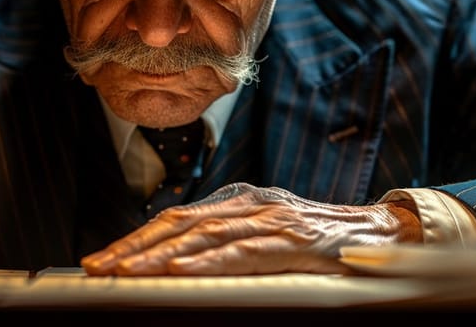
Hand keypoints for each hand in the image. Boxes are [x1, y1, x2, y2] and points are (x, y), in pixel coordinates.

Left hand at [81, 182, 421, 275]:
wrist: (378, 233)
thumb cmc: (319, 240)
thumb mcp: (266, 235)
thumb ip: (227, 243)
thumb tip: (177, 263)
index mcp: (237, 202)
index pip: (173, 220)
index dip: (133, 240)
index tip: (100, 261)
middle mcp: (248, 203)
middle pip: (177, 224)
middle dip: (132, 248)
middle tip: (96, 268)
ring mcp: (269, 218)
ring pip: (202, 236)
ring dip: (159, 256)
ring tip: (126, 272)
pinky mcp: (291, 238)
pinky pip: (242, 251)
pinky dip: (208, 262)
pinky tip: (181, 272)